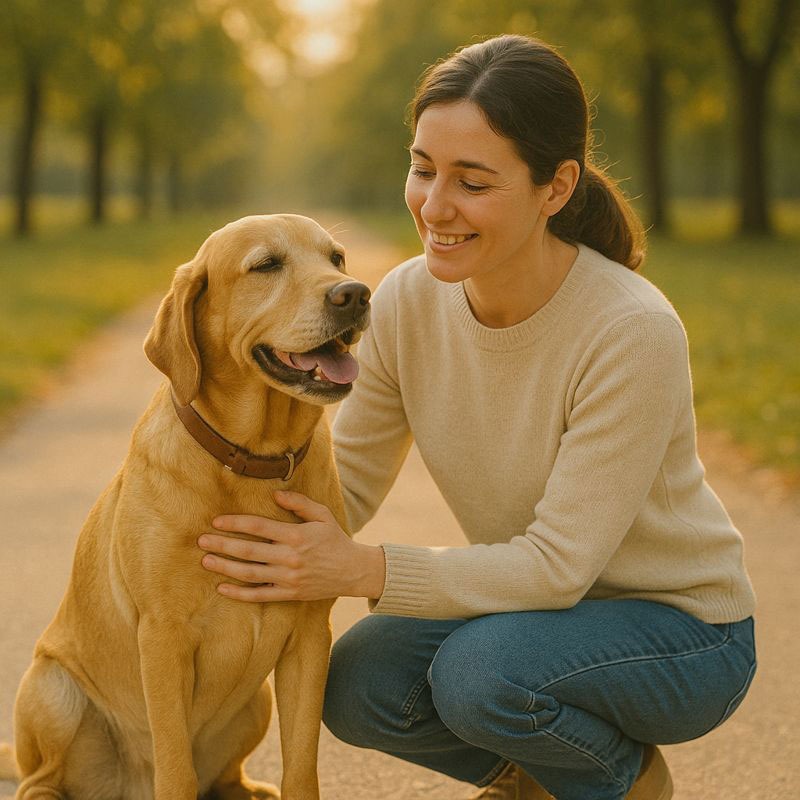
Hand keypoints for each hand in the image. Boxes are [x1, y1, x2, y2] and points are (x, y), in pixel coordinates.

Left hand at [197, 490, 385, 602]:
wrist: (353, 571)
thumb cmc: (335, 539)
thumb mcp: (322, 514)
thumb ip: (299, 503)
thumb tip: (275, 494)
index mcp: (297, 535)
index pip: (259, 527)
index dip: (235, 523)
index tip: (216, 520)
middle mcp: (290, 557)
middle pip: (249, 551)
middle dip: (222, 545)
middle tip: (201, 541)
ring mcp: (288, 578)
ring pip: (250, 574)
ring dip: (225, 567)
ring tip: (206, 561)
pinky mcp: (290, 593)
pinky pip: (260, 595)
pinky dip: (240, 593)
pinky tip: (222, 588)